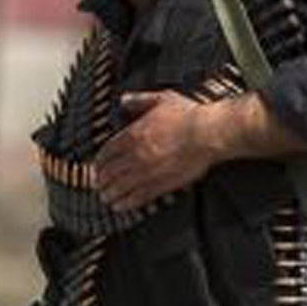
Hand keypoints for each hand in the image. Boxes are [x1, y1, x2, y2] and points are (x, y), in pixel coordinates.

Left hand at [93, 90, 218, 212]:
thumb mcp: (162, 99)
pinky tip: (121, 206)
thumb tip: (124, 99)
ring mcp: (148, 172)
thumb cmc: (189, 115)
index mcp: (134, 134)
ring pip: (121, 187)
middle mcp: (136, 155)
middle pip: (110, 172)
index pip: (107, 151)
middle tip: (97, 184)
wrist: (209, 134)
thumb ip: (140, 100)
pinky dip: (127, 203)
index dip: (99, 161)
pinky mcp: (162, 185)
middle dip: (101, 180)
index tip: (96, 166)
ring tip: (105, 198)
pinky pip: (138, 197)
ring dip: (110, 194)